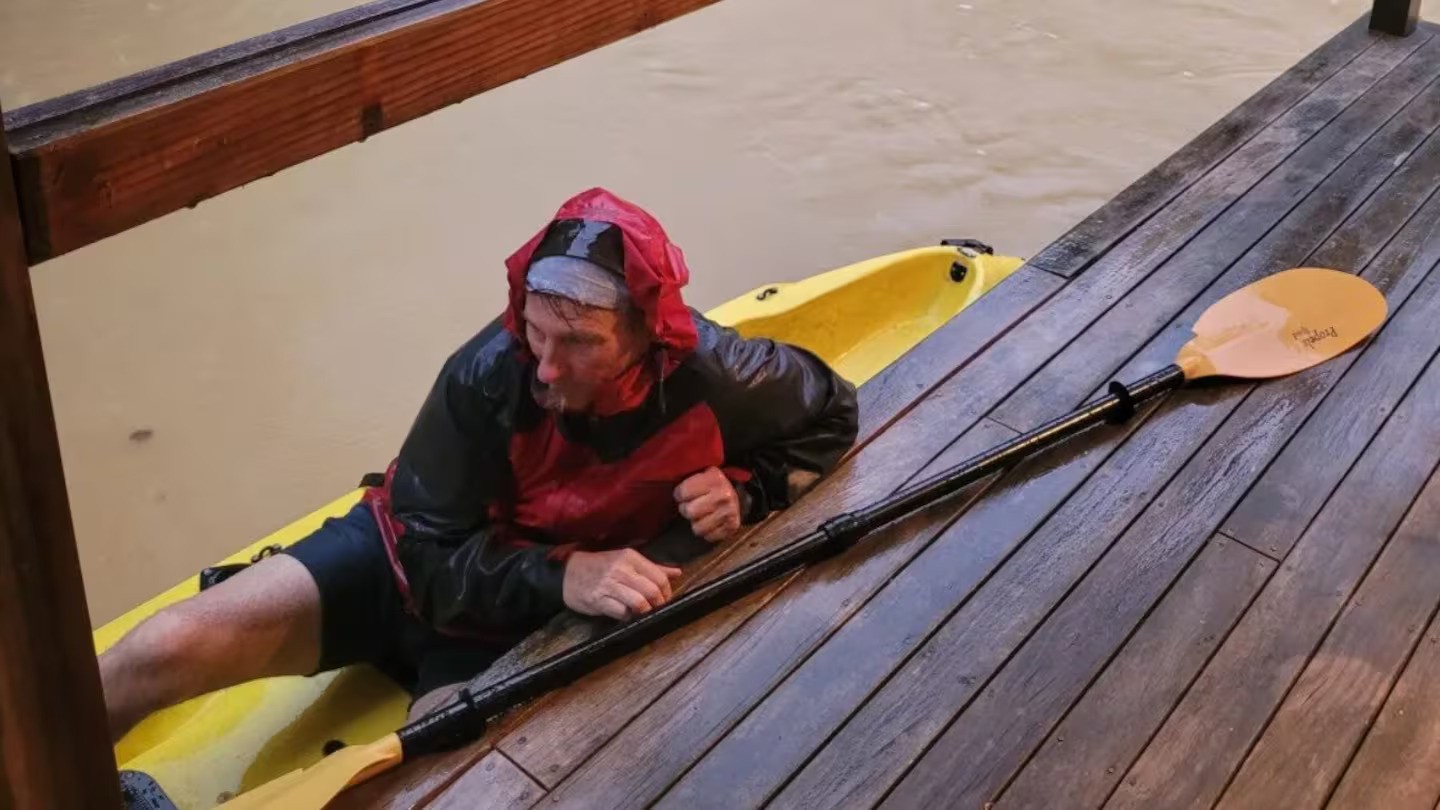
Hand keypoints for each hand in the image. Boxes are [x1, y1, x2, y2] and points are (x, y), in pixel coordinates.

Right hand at [563, 549, 681, 619]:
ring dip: (645, 612)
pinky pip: (622, 612)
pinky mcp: (598, 599)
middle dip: (659, 604)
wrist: (567, 574)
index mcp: (631, 557)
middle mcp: (621, 569)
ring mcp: (609, 584)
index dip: (667, 592)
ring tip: (642, 613)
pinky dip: (628, 617)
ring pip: (639, 603)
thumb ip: (652, 568)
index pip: (660, 577)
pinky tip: (626, 614)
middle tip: (656, 609)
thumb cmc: (600, 567)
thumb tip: (677, 572)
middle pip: (652, 591)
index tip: (665, 599)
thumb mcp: (626, 561)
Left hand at [674, 467, 742, 541]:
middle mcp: (724, 495)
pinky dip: (707, 532)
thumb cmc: (710, 485)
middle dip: (687, 509)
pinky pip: (708, 537)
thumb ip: (685, 475)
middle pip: (689, 512)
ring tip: (702, 514)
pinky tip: (711, 522)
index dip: (680, 494)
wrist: (737, 495)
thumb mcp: (700, 473)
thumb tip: (662, 478)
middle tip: (693, 505)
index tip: (685, 494)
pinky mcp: (732, 527)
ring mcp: (729, 512)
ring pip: (697, 528)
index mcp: (714, 478)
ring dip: (697, 522)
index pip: (682, 493)